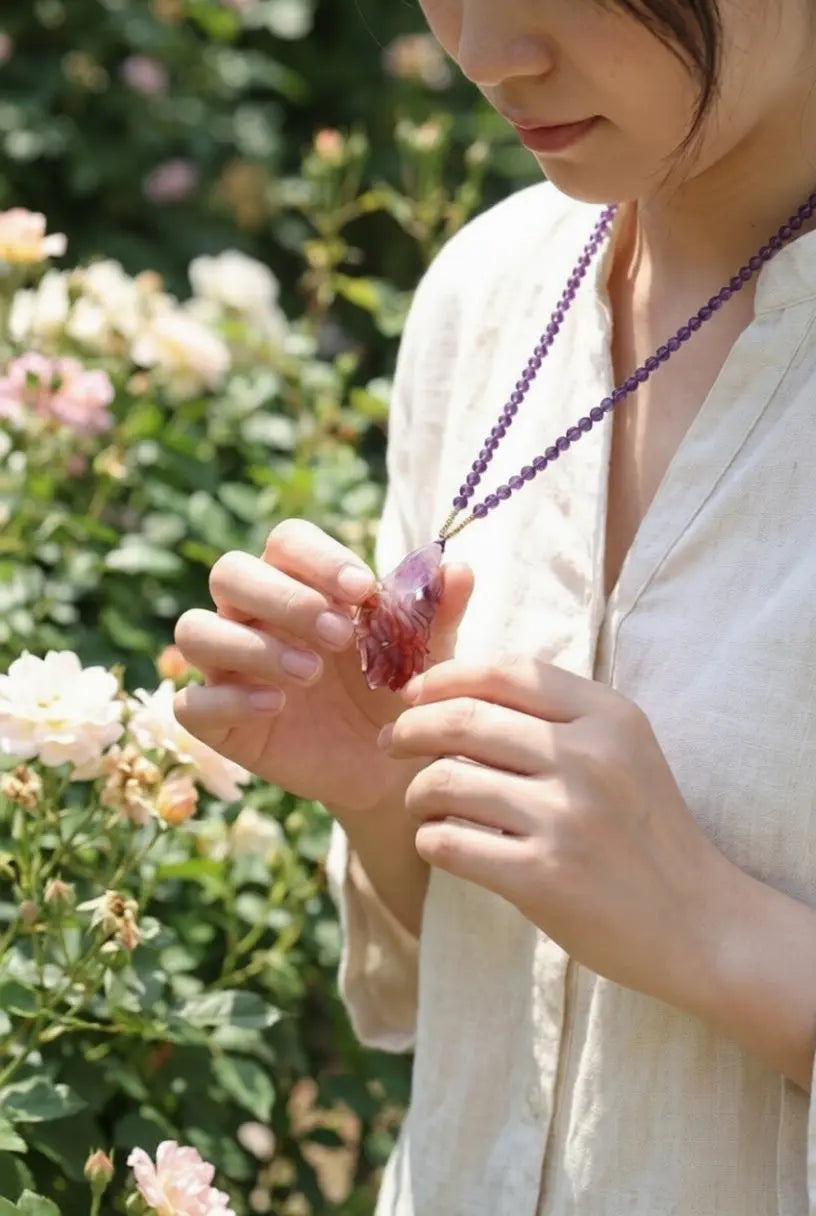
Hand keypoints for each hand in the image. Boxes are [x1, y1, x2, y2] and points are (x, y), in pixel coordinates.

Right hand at [172, 519, 472, 816]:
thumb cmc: (399, 691)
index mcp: (299, 582)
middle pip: (230, 572)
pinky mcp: (217, 722)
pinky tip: (276, 706)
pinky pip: (191, 704)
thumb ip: (437, 612)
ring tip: (311, 672)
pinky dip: (227, 700)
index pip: (284, 541)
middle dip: (283, 597)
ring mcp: (229, 668)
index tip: (363, 589)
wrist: (391, 766)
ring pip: (196, 630)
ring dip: (252, 645)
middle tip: (340, 634)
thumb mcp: (427, 653)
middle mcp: (253, 616)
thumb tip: (458, 568)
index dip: (318, 558)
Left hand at [378, 654, 737, 1009]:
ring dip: (417, 791)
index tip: (414, 694)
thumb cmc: (647, 830)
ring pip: (445, 780)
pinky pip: (448, 841)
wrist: (698, 923)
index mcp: (608, 716)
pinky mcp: (542, 876)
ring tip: (423, 803)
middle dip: (410, 727)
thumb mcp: (624, 751)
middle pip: (463, 719)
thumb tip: (458, 691)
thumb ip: (558, 716)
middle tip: (391, 741)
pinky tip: (440, 841)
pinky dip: (430, 838)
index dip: (445, 677)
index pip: (506, 672)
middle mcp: (587, 758)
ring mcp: (564, 817)